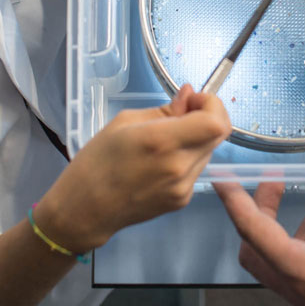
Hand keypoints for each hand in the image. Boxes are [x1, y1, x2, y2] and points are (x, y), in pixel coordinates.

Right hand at [40, 84, 229, 252]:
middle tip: (183, 113)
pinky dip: (187, 158)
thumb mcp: (124, 122)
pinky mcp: (183, 200)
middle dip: (207, 117)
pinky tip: (162, 161)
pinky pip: (196, 169)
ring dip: (197, 138)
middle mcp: (180, 166)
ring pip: (208, 151)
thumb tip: (189, 95)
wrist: (86, 210)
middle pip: (218, 135)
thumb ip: (164, 109)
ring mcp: (184, 187)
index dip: (212, 105)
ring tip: (167, 139)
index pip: (215, 122)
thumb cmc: (97, 160)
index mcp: (163, 141)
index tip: (191, 101)